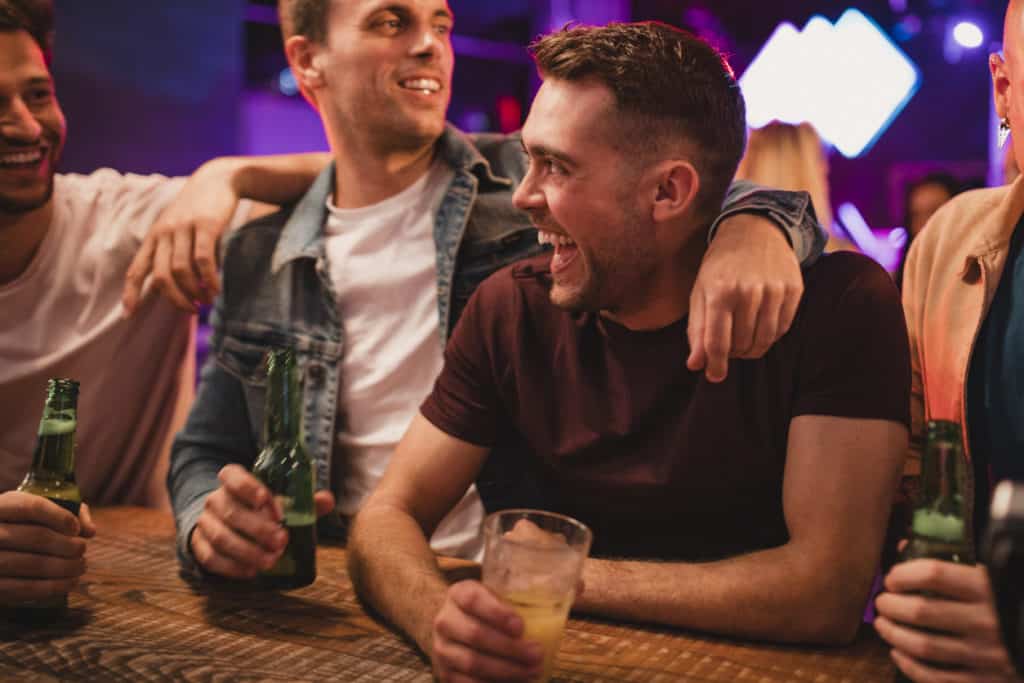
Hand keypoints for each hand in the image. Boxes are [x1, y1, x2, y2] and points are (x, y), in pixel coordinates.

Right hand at [0, 492, 95, 605]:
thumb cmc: (20, 527)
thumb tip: (90, 530)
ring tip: (81, 566)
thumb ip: (66, 510)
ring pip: (33, 564)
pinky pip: (24, 589)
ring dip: (66, 567)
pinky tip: (70, 583)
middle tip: (82, 549)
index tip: (76, 528)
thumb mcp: (35, 511)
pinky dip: (53, 587)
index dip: (60, 516)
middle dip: (69, 545)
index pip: (32, 507)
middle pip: (37, 537)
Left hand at [121, 159, 241, 314]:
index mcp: (154, 237)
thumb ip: (171, 254)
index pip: (137, 269)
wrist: (217, 179)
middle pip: (161, 275)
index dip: (131, 293)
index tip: (129, 315)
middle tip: (191, 310)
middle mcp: (164, 233)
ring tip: (207, 301)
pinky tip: (216, 289)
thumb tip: (168, 287)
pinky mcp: (206, 225)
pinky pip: (203, 260)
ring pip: (182, 270)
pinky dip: (209, 279)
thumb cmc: (198, 210)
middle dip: (175, 299)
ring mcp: (184, 228)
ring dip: (194, 291)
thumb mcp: (177, 229)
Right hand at [189, 464, 334, 578]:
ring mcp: (205, 523)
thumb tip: (327, 500)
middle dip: (257, 528)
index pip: (233, 477)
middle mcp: (215, 499)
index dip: (250, 488)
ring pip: (221, 537)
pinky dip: (231, 567)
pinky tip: (251, 572)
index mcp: (232, 481)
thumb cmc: (260, 509)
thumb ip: (303, 500)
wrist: (226, 522)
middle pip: (231, 511)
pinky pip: (210, 557)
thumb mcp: (280, 500)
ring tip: (270, 560)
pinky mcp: (199, 545)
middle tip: (281, 541)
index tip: (269, 503)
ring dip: (246, 551)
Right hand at [431, 580, 543, 681]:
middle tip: (537, 654)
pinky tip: (517, 682)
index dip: (497, 613)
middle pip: (476, 634)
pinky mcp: (445, 673)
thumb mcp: (496, 595)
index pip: (473, 600)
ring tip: (532, 671)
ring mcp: (442, 649)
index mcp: (458, 594)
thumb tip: (567, 599)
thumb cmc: (486, 610)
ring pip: (473, 663)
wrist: (455, 626)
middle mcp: (445, 620)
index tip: (521, 627)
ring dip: (506, 670)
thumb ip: (521, 598)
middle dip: (510, 648)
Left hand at [687, 214, 802, 381]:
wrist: (754, 230)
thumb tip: (696, 365)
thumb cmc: (720, 266)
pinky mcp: (794, 290)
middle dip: (732, 352)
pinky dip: (770, 334)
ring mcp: (774, 291)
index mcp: (719, 292)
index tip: (714, 376)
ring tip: (742, 338)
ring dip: (751, 348)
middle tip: (728, 343)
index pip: (718, 343)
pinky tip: (760, 324)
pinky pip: (782, 328)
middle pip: (741, 345)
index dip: (716, 365)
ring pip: (764, 341)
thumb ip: (697, 330)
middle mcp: (748, 292)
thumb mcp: (700, 292)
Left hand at [874, 560, 1018, 681]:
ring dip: (893, 634)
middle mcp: (988, 621)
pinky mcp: (988, 681)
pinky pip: (938, 678)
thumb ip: (951, 559)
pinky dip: (910, 666)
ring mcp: (987, 655)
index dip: (903, 575)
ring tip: (882, 624)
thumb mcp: (993, 574)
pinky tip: (898, 653)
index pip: (933, 574)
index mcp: (989, 587)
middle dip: (891, 605)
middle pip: (921, 611)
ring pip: (924, 646)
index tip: (892, 579)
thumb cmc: (1013, 598)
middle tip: (882, 602)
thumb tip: (904, 545)